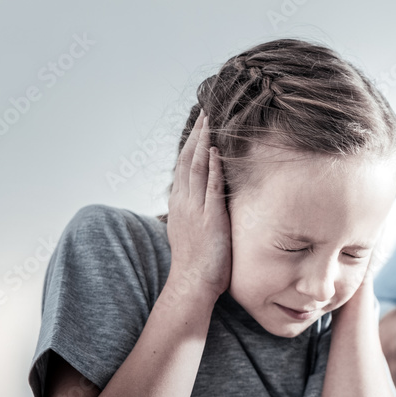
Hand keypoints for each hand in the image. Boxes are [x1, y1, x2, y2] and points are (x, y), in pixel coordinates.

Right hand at [166, 112, 231, 300]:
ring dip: (203, 142)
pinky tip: (215, 151)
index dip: (191, 144)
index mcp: (180, 204)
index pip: (183, 166)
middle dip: (196, 135)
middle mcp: (184, 202)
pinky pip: (209, 187)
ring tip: (209, 121)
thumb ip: (197, 214)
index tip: (199, 126)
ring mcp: (195, 209)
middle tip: (204, 112)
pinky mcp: (209, 218)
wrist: (192, 284)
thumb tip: (205, 205)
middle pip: (187, 160)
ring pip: (196, 168)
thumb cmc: (197, 264)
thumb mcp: (193, 232)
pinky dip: (211, 167)